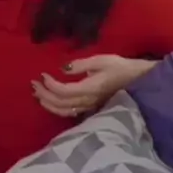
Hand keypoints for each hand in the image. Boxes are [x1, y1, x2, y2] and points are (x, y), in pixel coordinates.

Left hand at [32, 55, 156, 117]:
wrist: (139, 81)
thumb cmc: (121, 68)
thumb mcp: (102, 60)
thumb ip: (81, 65)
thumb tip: (63, 69)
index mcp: (90, 88)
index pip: (64, 91)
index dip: (50, 85)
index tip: (43, 75)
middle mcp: (87, 101)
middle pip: (60, 103)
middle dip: (44, 94)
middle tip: (34, 84)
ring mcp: (89, 107)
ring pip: (64, 111)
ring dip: (48, 103)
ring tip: (37, 94)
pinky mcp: (90, 108)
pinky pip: (70, 113)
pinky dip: (57, 108)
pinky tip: (51, 102)